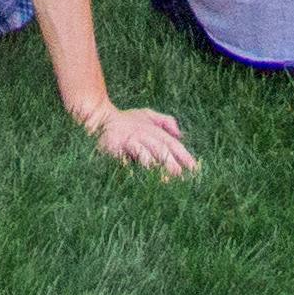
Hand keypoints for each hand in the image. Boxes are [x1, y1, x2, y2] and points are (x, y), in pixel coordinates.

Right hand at [79, 103, 199, 175]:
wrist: (98, 116)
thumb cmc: (125, 121)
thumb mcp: (146, 116)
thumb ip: (164, 122)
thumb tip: (181, 133)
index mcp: (152, 131)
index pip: (172, 144)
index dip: (183, 155)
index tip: (195, 169)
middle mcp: (142, 135)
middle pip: (159, 149)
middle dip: (170, 162)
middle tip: (180, 176)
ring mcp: (128, 141)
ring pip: (143, 152)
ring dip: (152, 164)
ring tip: (162, 178)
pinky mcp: (114, 147)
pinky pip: (122, 157)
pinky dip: (127, 165)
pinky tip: (132, 172)